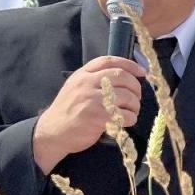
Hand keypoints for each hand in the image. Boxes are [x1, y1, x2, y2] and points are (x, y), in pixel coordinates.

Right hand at [32, 56, 145, 172]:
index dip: (129, 64)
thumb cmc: (68, 111)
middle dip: (135, 87)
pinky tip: (125, 121)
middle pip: (122, 76)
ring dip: (135, 105)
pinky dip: (131, 118)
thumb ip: (94, 79)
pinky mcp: (97, 117)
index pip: (109, 61)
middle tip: (136, 97)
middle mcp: (87, 84)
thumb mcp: (76, 87)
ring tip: (131, 111)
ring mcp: (92, 100)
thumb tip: (126, 76)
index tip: (141, 72)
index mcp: (82, 75)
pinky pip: (125, 115)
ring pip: (127, 96)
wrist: (52, 133)